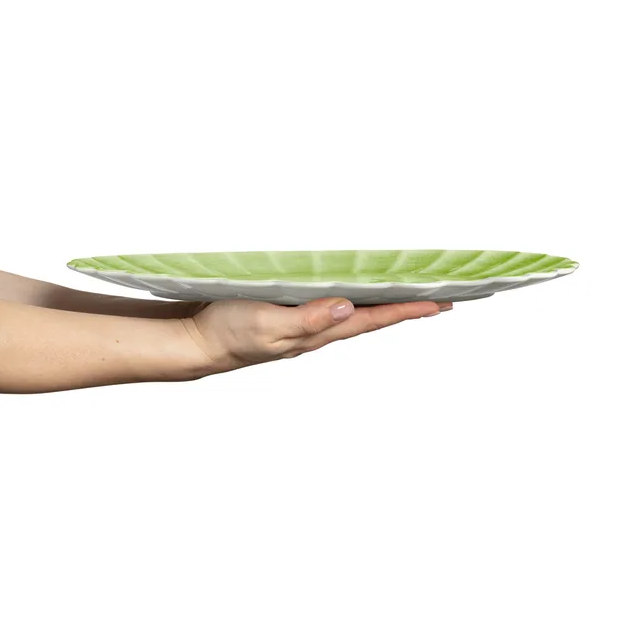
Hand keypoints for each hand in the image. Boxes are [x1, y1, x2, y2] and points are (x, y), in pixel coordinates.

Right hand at [180, 297, 452, 374]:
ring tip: (406, 296)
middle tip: (437, 299)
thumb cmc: (227, 333)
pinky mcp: (289, 316)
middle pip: (371, 319)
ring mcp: (304, 326)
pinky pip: (331, 308)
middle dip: (405, 309)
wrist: (196, 342)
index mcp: (317, 333)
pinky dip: (353, 300)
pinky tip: (353, 294)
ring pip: (354, 315)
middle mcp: (317, 331)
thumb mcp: (267, 325)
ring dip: (383, 306)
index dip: (406, 310)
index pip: (372, 320)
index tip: (439, 303)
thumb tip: (348, 308)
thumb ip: (308, 320)